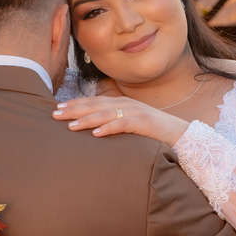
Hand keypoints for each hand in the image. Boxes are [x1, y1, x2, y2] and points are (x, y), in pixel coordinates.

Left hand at [52, 95, 189, 145]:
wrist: (180, 134)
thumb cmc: (152, 132)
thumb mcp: (130, 125)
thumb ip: (114, 123)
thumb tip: (93, 130)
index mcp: (121, 103)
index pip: (93, 102)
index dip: (75, 104)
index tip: (57, 107)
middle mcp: (126, 104)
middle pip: (95, 105)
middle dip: (74, 109)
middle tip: (55, 114)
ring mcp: (135, 112)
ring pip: (106, 113)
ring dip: (87, 119)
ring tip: (71, 126)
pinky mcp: (144, 122)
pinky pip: (123, 124)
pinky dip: (109, 128)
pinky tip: (97, 134)